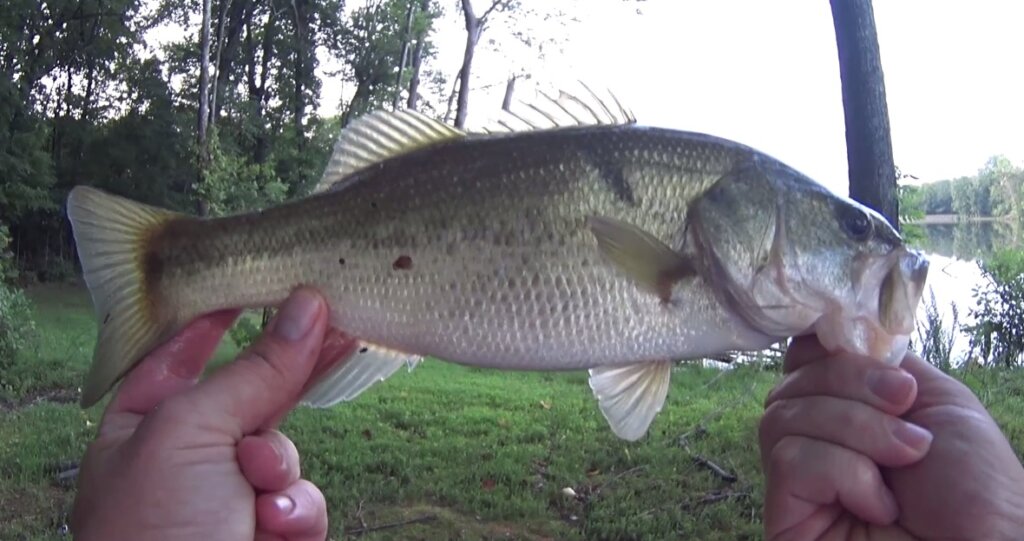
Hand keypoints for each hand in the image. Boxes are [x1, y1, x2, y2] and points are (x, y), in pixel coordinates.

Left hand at [71, 288, 356, 540]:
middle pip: (251, 391)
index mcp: (142, 424)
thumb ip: (256, 370)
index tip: (261, 278)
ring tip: (259, 500)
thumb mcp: (192, 431)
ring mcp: (228, 497)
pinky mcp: (268, 534)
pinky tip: (272, 532)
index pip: (186, 351)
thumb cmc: (152, 532)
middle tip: (338, 320)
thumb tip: (307, 306)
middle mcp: (186, 456)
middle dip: (287, 374)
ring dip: (279, 470)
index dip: (224, 314)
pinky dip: (294, 514)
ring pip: (286, 449)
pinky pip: (302, 500)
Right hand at [759, 335, 1023, 539]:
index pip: (802, 357)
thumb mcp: (936, 398)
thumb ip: (881, 360)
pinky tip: (879, 504)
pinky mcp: (785, 515)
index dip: (829, 348)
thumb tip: (831, 327)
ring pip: (783, 415)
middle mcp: (815, 440)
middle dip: (854, 386)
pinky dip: (844, 472)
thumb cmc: (977, 489)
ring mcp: (796, 481)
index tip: (879, 359)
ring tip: (903, 459)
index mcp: (847, 408)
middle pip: (791, 379)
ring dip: (855, 428)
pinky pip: (789, 458)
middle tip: (904, 409)